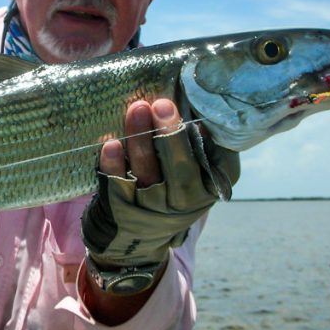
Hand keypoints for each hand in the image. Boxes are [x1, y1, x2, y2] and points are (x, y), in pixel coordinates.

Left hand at [83, 98, 239, 267]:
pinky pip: (118, 186)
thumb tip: (188, 91)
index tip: (199, 112)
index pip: (219, 161)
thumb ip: (195, 142)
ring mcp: (154, 208)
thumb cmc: (169, 187)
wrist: (137, 238)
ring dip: (141, 140)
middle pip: (181, 167)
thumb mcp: (193, 172)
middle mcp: (186, 200)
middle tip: (162, 104)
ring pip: (148, 173)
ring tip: (136, 109)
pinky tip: (110, 144)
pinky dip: (113, 165)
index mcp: (211, 185)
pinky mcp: (125, 212)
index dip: (209, 136)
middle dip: (172, 134)